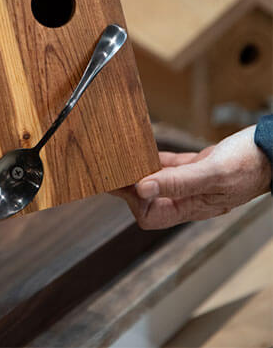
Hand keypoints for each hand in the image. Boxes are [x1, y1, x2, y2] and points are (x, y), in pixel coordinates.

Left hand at [114, 125, 270, 229]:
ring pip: (157, 180)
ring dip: (140, 170)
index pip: (151, 216)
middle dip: (130, 185)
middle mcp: (190, 198)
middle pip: (149, 199)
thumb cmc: (250, 163)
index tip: (120, 180)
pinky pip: (170, 165)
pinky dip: (155, 158)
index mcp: (194, 207)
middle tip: (113, 165)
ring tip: (122, 156)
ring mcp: (194, 182)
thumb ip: (177, 182)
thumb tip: (141, 188)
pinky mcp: (199, 165)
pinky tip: (144, 148)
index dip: (134, 200)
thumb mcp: (213, 173)